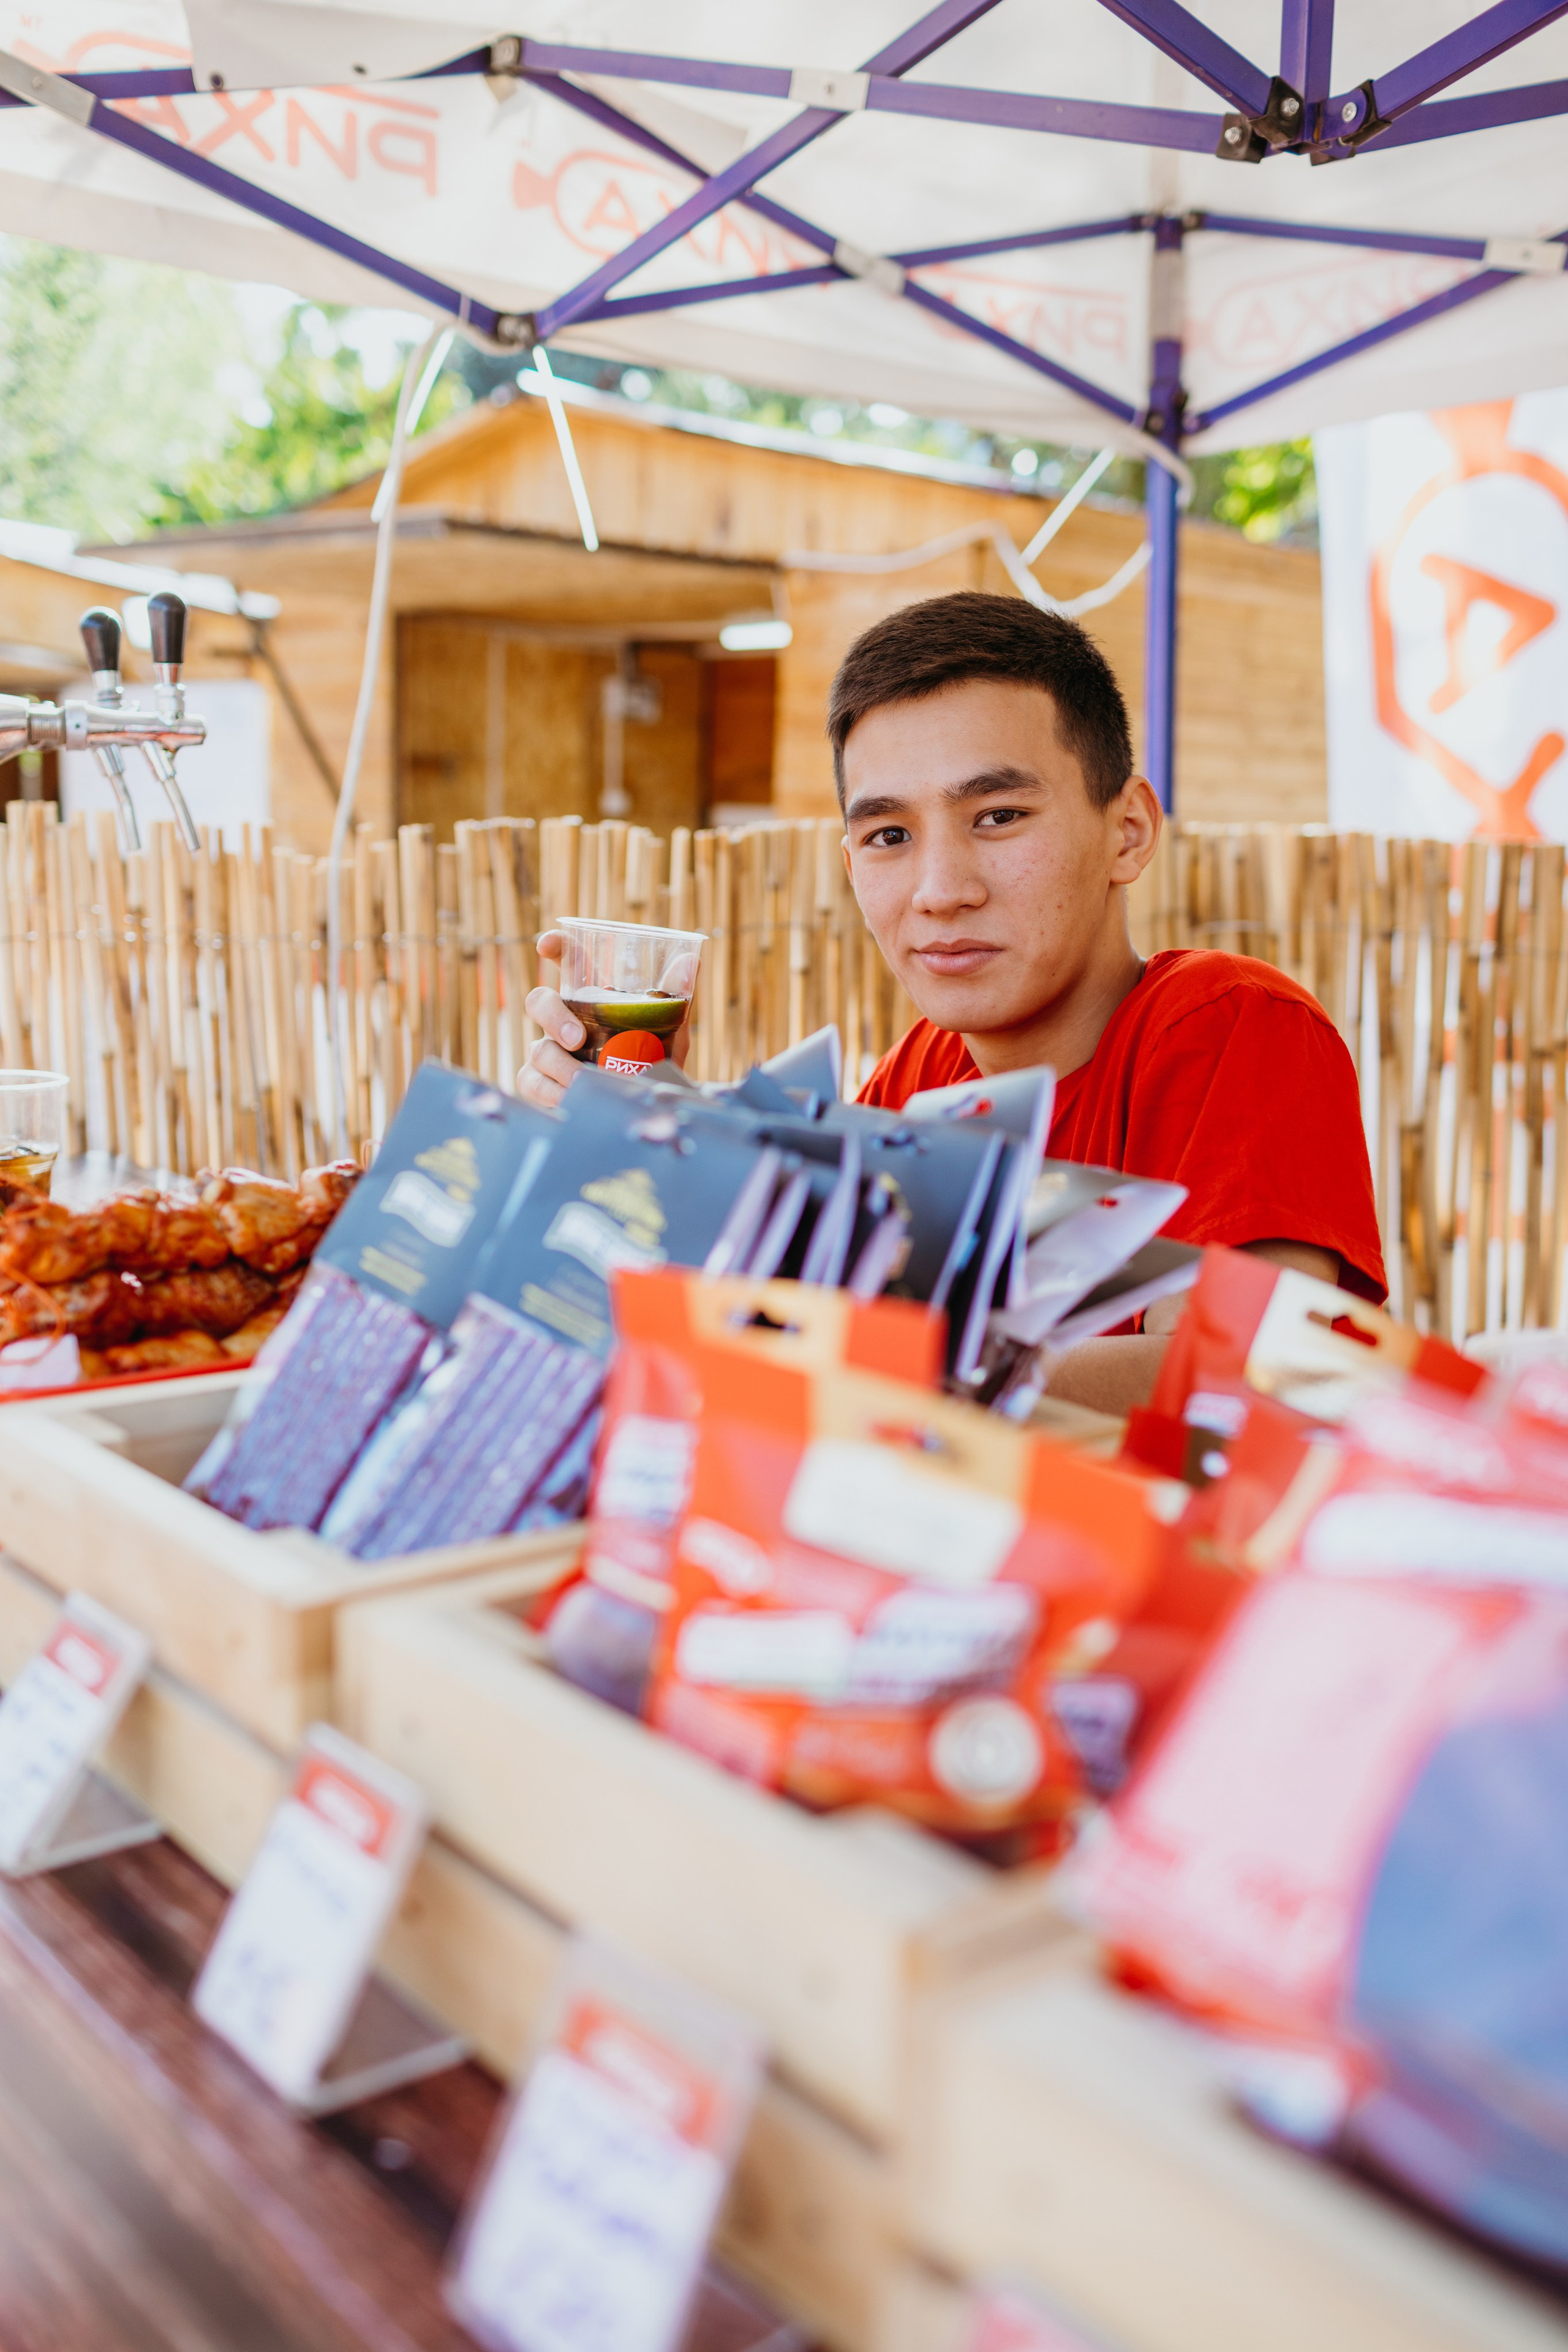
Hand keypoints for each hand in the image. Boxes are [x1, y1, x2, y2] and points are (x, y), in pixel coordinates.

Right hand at [518, 931, 695, 1107]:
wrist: (650, 1106)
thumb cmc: (654, 1060)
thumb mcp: (668, 1029)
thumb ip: (674, 996)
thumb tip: (689, 961)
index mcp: (592, 997)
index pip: (569, 963)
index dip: (556, 948)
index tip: (547, 946)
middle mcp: (564, 1020)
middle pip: (540, 1001)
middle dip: (552, 1016)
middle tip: (577, 1038)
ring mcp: (550, 1051)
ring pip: (538, 1048)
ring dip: (560, 1065)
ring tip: (584, 1080)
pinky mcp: (541, 1083)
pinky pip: (532, 1082)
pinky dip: (550, 1091)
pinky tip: (569, 1098)